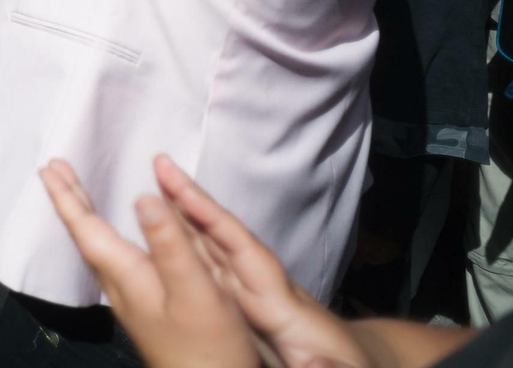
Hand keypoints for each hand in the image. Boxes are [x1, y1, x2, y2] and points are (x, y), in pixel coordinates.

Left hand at [40, 158, 260, 367]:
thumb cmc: (208, 350)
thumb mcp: (195, 289)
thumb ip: (170, 243)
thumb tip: (143, 197)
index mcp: (129, 276)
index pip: (88, 229)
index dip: (67, 198)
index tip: (49, 169)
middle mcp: (123, 288)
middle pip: (87, 237)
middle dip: (71, 201)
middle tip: (55, 170)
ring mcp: (133, 301)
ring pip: (98, 249)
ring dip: (86, 217)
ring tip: (78, 194)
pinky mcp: (147, 311)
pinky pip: (114, 261)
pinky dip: (106, 236)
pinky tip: (117, 240)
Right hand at [153, 155, 369, 367]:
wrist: (357, 365)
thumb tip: (321, 366)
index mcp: (284, 307)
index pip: (247, 255)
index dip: (216, 224)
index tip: (186, 195)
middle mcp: (266, 289)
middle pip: (226, 239)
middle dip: (194, 203)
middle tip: (162, 165)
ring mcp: (256, 295)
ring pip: (215, 249)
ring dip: (185, 217)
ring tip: (155, 186)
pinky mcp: (248, 307)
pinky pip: (212, 269)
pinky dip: (188, 245)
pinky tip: (166, 234)